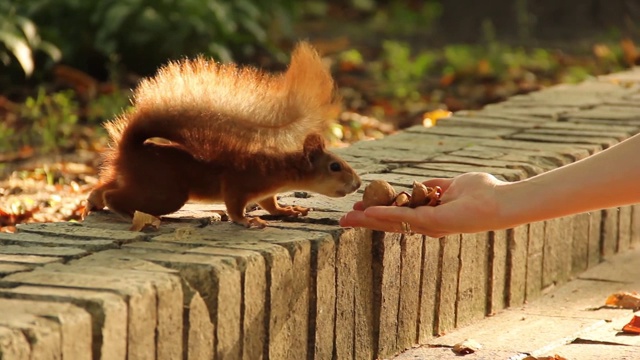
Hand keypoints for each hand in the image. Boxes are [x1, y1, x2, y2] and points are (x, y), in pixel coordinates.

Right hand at [339, 172, 505, 237]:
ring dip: (367, 221)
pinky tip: (366, 214)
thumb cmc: (483, 192)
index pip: (397, 216)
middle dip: (365, 222)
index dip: (377, 212)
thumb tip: (421, 186)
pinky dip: (383, 215)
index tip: (359, 209)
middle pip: (389, 223)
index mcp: (429, 216)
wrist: (500, 200)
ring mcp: (428, 225)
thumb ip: (434, 187)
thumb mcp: (452, 185)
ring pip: (390, 224)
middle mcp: (426, 225)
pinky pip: (402, 218)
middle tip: (343, 221)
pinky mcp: (431, 221)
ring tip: (346, 220)